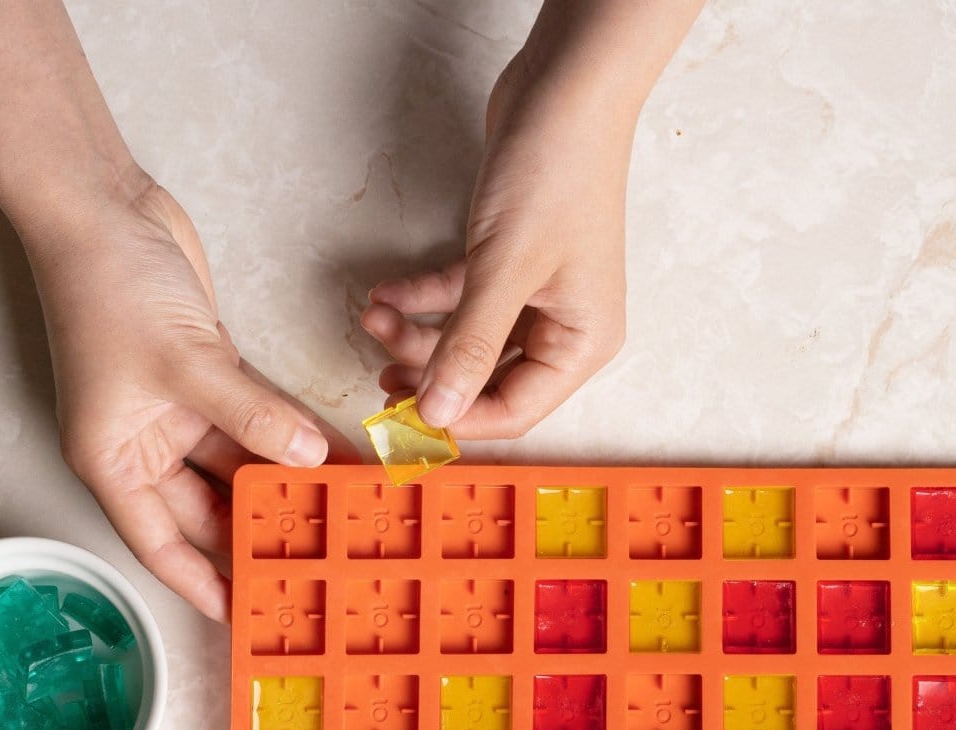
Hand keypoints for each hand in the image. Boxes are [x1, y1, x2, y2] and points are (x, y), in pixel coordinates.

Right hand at [28, 178, 339, 622]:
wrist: (102, 208)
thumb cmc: (107, 288)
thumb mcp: (183, 364)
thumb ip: (249, 415)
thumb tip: (304, 458)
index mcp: (113, 460)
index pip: (159, 543)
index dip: (198, 582)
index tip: (241, 613)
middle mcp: (143, 444)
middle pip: (205, 509)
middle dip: (254, 532)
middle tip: (307, 561)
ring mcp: (177, 411)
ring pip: (236, 465)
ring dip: (280, 483)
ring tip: (332, 512)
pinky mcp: (207, 378)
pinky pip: (253, 421)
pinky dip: (285, 436)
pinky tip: (327, 455)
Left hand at [361, 44, 632, 436]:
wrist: (565, 85)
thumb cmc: (556, 171)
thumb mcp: (504, 271)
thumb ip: (467, 348)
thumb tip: (438, 412)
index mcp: (581, 343)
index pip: (514, 410)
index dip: (458, 418)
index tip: (404, 416)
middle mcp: (563, 326)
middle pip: (486, 378)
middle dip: (430, 375)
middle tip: (379, 375)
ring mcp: (536, 294)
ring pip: (467, 340)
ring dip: (417, 334)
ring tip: (373, 318)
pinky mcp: (509, 263)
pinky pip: (460, 299)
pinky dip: (424, 299)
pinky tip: (387, 293)